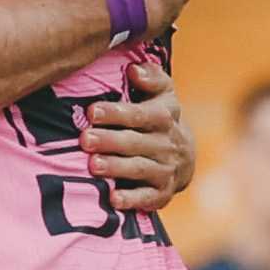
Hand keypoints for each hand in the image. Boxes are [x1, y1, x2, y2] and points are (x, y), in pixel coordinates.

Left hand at [82, 58, 193, 212]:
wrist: (184, 156)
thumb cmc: (159, 118)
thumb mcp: (163, 94)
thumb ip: (152, 78)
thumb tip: (134, 69)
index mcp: (165, 116)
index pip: (141, 114)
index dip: (117, 113)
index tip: (92, 112)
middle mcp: (167, 143)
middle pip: (136, 142)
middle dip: (109, 141)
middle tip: (84, 139)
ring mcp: (166, 170)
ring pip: (140, 168)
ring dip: (116, 167)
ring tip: (93, 165)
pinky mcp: (162, 193)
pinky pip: (147, 198)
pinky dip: (131, 200)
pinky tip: (113, 199)